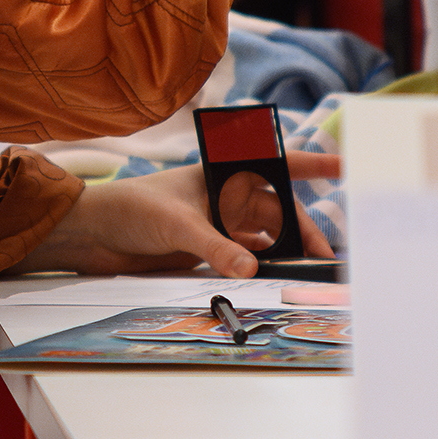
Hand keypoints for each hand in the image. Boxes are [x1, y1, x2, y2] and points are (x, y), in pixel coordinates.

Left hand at [13, 151, 339, 278]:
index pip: (272, 162)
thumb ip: (215, 247)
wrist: (92, 233)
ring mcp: (217, 222)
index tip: (345, 164)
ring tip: (308, 269)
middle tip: (324, 254)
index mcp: (218, 173)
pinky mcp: (207, 248)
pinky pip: (246, 254)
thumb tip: (250, 268)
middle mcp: (222, 196)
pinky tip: (278, 276)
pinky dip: (263, 263)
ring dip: (286, 249)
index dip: (311, 162)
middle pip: (277, 209)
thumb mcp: (177, 224)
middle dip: (303, 227)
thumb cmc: (130, 209)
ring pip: (265, 234)